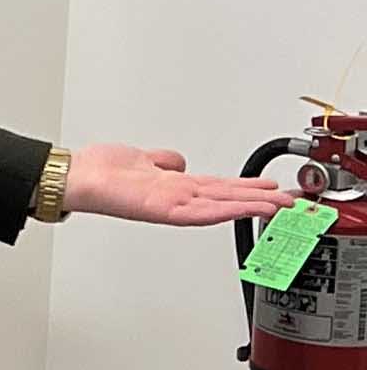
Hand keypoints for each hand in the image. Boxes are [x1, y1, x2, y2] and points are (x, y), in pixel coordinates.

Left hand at [63, 143, 280, 227]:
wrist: (75, 179)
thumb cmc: (101, 172)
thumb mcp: (145, 159)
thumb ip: (165, 161)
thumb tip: (179, 161)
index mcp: (175, 186)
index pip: (221, 188)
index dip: (249, 190)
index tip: (275, 190)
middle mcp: (177, 197)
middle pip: (229, 198)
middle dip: (262, 201)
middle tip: (294, 204)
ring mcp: (171, 204)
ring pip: (221, 205)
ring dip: (253, 206)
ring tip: (281, 208)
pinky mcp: (162, 209)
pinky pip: (200, 211)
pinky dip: (226, 209)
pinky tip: (246, 208)